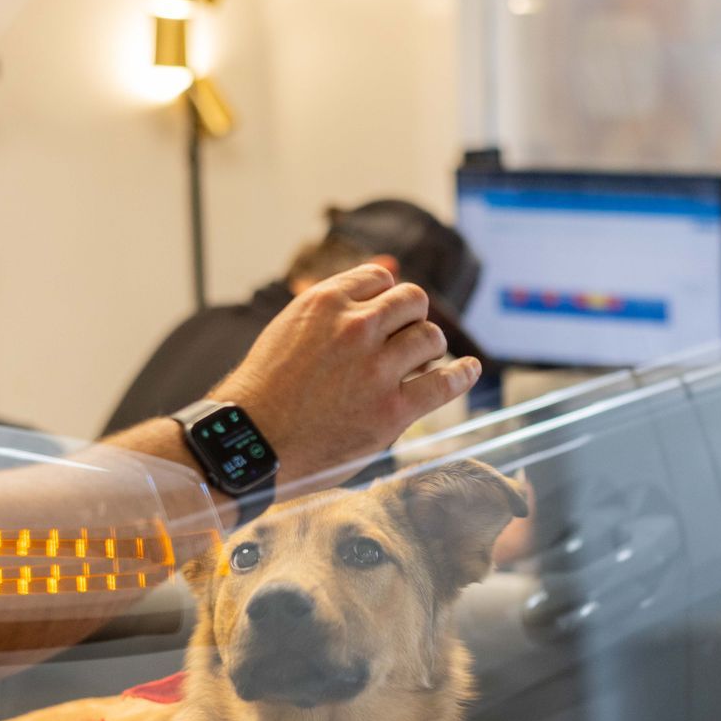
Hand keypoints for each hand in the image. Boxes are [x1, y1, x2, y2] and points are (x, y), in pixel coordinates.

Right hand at [212, 265, 479, 488]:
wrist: (250, 443)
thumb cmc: (264, 392)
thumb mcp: (287, 330)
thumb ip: (329, 313)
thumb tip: (375, 291)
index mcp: (325, 302)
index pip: (380, 278)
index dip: (386, 296)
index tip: (386, 316)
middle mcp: (354, 327)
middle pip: (412, 301)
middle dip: (412, 318)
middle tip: (404, 341)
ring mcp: (375, 368)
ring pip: (430, 337)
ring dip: (428, 349)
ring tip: (418, 365)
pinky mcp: (391, 410)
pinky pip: (444, 382)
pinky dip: (463, 374)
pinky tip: (470, 370)